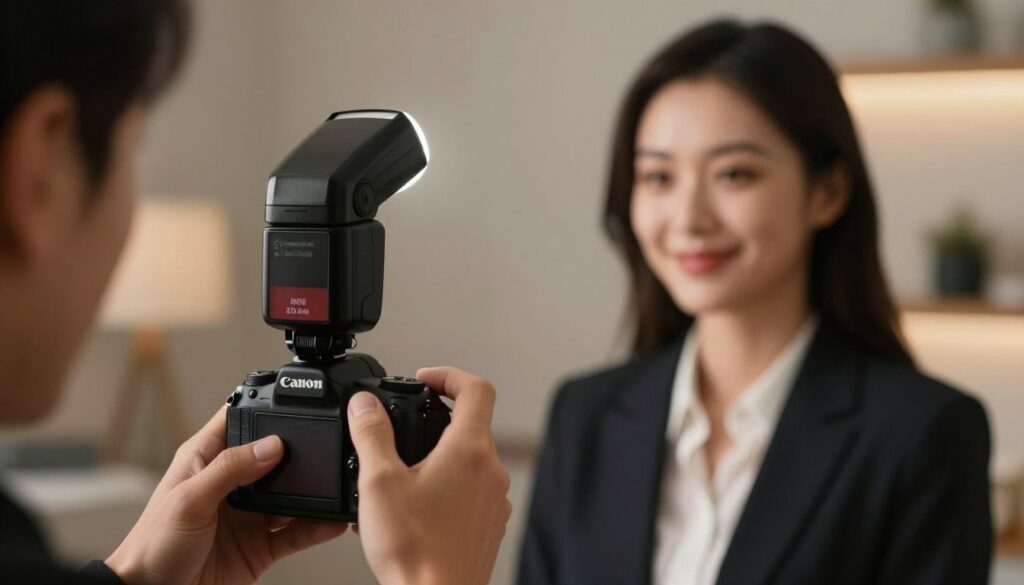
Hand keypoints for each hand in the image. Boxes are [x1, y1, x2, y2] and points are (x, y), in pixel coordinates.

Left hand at [106, 406, 346, 584]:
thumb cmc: (150, 548)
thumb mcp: (188, 500)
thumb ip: (230, 470)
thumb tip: (272, 445)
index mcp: (206, 461)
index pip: (239, 421)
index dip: (263, 407)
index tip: (294, 400)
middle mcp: (230, 484)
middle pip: (273, 457)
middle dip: (300, 452)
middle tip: (325, 447)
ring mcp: (248, 515)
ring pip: (290, 496)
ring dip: (313, 492)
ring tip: (335, 485)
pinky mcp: (260, 545)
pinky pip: (295, 533)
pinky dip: (316, 527)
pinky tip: (332, 520)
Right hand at [350, 366, 511, 584]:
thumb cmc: (414, 550)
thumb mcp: (378, 481)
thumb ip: (371, 434)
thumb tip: (364, 404)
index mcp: (470, 451)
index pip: (476, 388)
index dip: (449, 375)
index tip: (425, 380)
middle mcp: (491, 472)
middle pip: (473, 424)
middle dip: (437, 419)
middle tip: (405, 426)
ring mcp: (494, 501)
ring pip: (472, 460)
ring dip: (442, 455)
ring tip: (404, 473)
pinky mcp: (489, 525)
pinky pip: (473, 491)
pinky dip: (449, 485)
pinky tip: (417, 505)